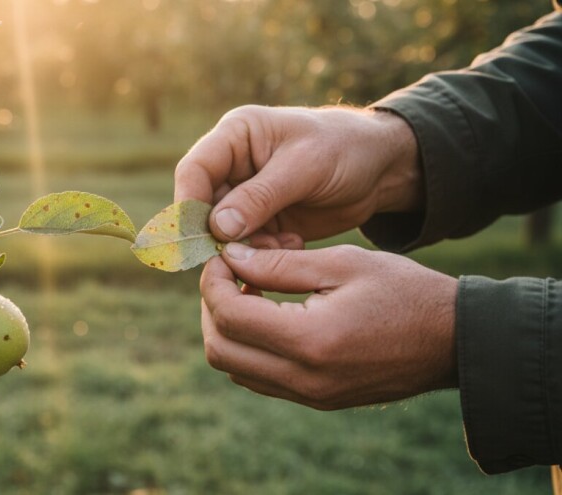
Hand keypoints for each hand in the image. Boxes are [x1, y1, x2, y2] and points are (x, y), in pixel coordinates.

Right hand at [174, 105, 422, 241]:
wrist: (382, 167)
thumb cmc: (345, 148)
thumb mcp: (305, 167)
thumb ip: (260, 196)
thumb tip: (216, 227)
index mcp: (236, 135)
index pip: (195, 170)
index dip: (188, 204)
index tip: (195, 237)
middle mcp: (233, 165)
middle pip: (203, 206)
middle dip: (219, 235)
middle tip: (239, 255)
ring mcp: (246, 195)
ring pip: (224, 231)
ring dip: (246, 247)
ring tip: (283, 244)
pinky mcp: (262, 220)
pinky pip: (248, 244)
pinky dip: (265, 252)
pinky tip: (294, 243)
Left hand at [200, 243, 457, 409]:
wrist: (455, 340)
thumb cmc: (404, 291)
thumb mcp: (342, 263)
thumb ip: (278, 263)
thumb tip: (229, 256)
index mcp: (310, 340)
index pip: (229, 315)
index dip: (213, 281)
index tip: (223, 255)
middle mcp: (304, 377)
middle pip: (220, 350)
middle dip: (212, 307)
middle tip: (229, 273)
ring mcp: (310, 395)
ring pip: (235, 368)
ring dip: (227, 329)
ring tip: (249, 290)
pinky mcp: (317, 399)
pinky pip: (259, 378)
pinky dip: (248, 347)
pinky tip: (268, 314)